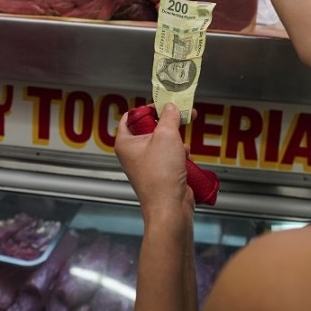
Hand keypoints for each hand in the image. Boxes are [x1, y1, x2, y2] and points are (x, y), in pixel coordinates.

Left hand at [115, 103, 194, 217]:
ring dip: (176, 140)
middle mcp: (133, 153)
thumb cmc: (160, 175)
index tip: (163, 104)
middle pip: (151, 127)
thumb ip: (169, 117)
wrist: (170, 206)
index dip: (148, 108)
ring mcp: (147, 163)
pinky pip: (171, 155)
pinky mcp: (161, 172)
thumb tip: (171, 107)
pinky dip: (179, 154)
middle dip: (168, 124)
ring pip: (163, 141)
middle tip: (182, 115)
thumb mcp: (166, 135)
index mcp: (125, 142)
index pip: (132, 116)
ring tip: (181, 146)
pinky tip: (184, 158)